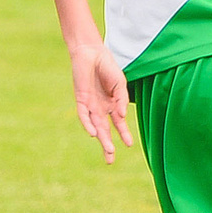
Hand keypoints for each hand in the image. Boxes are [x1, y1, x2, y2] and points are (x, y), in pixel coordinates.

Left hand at [69, 42, 132, 163]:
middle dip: (108, 145)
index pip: (118, 123)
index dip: (124, 134)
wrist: (91, 52)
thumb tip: (122, 116)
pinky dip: (88, 124)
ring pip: (95, 126)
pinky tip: (93, 133)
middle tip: (110, 160)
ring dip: (101, 138)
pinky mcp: (81, 100)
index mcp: (111, 104)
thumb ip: (122, 100)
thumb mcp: (120, 84)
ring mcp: (90, 105)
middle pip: (105, 130)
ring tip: (108, 151)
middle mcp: (100, 108)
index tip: (130, 145)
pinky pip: (84, 115)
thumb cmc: (107, 66)